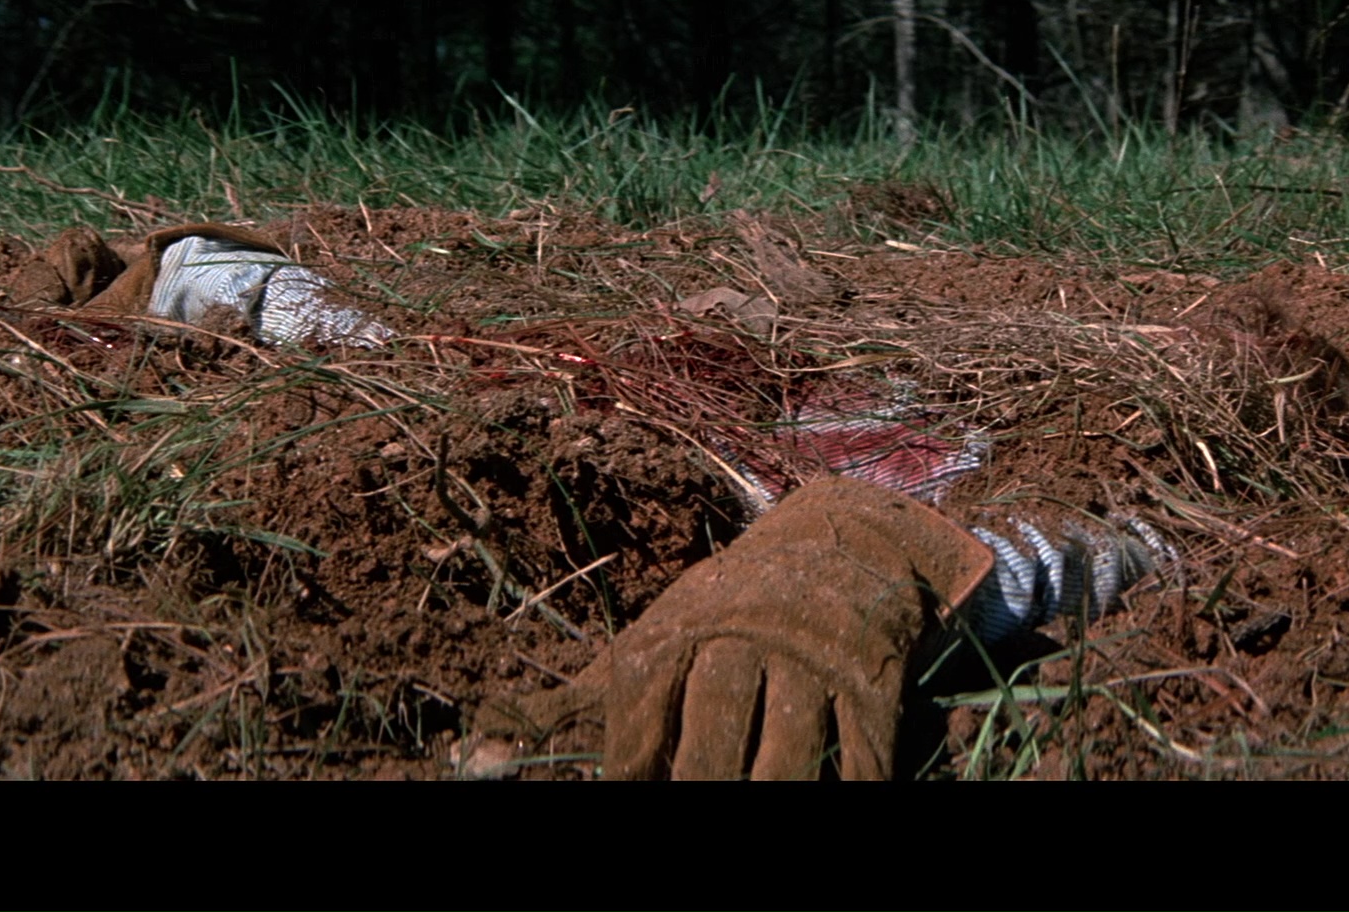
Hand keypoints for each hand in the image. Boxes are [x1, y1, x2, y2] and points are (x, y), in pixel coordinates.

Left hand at [497, 476, 994, 779]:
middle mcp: (748, 644)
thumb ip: (581, 700)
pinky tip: (832, 798)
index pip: (648, 699)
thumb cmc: (727, 609)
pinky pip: (861, 751)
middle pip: (719, 720)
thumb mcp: (657, 635)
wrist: (843, 541)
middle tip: (686, 801)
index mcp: (687, 631)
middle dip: (698, 775)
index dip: (632, 753)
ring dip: (770, 785)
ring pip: (793, 742)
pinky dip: (848, 783)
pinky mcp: (869, 689)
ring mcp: (813, 666)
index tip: (626, 784)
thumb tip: (480, 760)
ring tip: (751, 807)